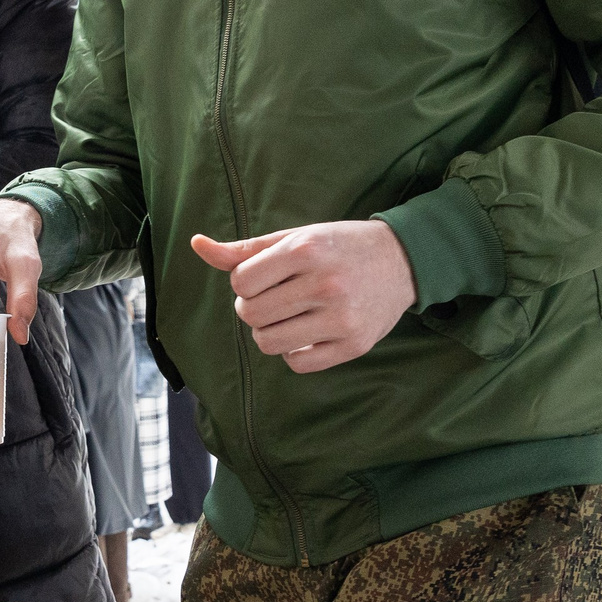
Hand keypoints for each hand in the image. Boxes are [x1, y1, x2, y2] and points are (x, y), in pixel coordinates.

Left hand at [190, 221, 415, 374]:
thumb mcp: (295, 237)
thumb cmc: (338, 246)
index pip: (241, 282)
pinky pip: (297, 363)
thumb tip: (196, 244)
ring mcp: (341, 318)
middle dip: (252, 308)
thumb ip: (244, 249)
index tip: (265, 277)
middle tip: (275, 298)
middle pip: (250, 314)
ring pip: (268, 343)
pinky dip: (293, 352)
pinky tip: (307, 332)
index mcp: (307, 250)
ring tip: (288, 315)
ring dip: (269, 332)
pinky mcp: (354, 345)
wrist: (404, 260)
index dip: (245, 282)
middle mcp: (325, 284)